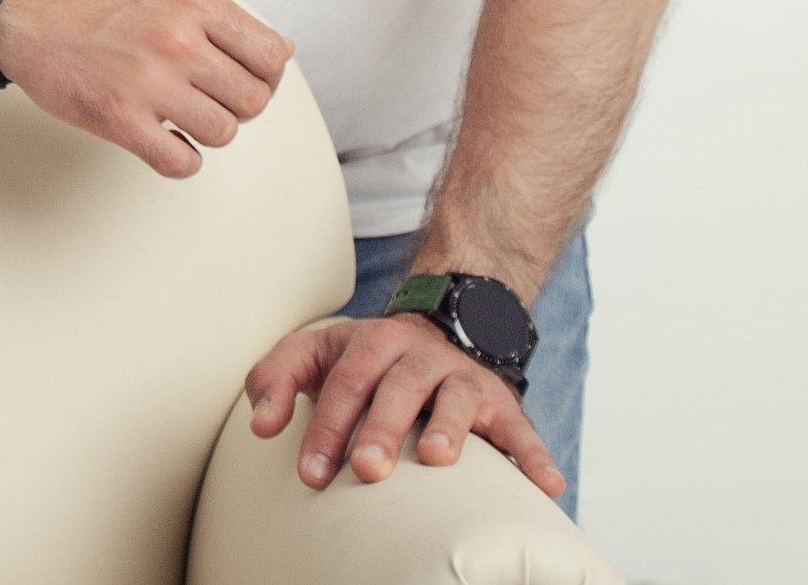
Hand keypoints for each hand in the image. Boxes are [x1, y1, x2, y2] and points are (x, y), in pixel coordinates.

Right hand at [0, 0, 290, 175]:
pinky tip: (162, 140)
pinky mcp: (121, 118)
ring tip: (179, 116)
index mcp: (195, 4)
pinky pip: (182, 162)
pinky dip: (179, 159)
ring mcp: (150, 81)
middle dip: (235, 105)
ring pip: (223, 133)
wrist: (23, 11)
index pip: (273, 56)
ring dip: (205, 131)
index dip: (266, 77)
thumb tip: (278, 55)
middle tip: (206, 99)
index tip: (245, 81)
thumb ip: (218, 19)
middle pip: (253, 100)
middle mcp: (178, 40)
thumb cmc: (91, 3)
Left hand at [242, 314, 564, 496]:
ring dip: (448, 428)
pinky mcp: (501, 403)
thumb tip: (260, 425)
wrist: (442, 323)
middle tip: (365, 469)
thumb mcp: (316, 353)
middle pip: (398, 389)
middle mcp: (418, 356)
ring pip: (457, 399)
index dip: (325, 427)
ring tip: (436, 458)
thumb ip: (277, 379)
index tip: (310, 472)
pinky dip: (534, 457)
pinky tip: (547, 486)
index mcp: (370, 342)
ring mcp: (462, 377)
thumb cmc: (366, 358)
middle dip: (380, 429)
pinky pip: (521, 429)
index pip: (343, 383)